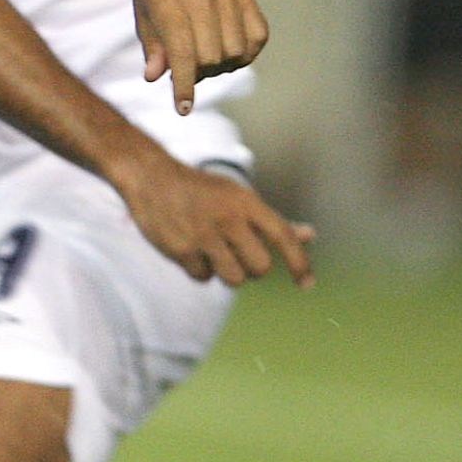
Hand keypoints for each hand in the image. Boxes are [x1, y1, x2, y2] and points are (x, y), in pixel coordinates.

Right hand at [116, 149, 314, 288]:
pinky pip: (204, 277)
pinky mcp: (181, 249)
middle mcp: (228, 218)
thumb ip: (271, 221)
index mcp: (246, 202)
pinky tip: (191, 249)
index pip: (283, 236)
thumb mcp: (238, 198)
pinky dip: (200, 269)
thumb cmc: (202, 191)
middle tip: (240, 255)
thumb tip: (310, 236)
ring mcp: (204, 235)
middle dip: (254, 269)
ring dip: (228, 272)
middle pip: (261, 267)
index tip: (307, 284)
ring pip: (235, 278)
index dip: (300, 263)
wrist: (151, 177)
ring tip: (214, 252)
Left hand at [132, 0, 268, 114]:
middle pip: (210, 57)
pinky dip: (244, 53)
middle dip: (198, 74)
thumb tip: (155, 77)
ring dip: (221, 66)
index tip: (183, 109)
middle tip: (189, 69)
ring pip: (235, 51)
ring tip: (206, 57)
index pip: (182, 52)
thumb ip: (152, 48)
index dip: (183, 86)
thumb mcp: (143, 18)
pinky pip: (257, 37)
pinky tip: (228, 49)